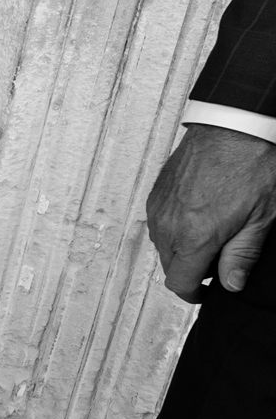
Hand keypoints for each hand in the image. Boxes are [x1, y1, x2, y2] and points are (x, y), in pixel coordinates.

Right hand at [147, 124, 275, 299]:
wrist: (233, 125)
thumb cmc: (252, 165)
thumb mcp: (262, 216)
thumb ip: (243, 255)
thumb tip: (230, 284)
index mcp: (195, 236)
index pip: (180, 283)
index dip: (195, 293)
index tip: (210, 290)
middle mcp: (169, 225)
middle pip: (169, 267)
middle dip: (191, 271)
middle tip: (219, 260)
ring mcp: (159, 208)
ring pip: (163, 246)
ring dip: (182, 250)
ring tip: (210, 235)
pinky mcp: (156, 194)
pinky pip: (159, 224)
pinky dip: (175, 229)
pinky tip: (198, 215)